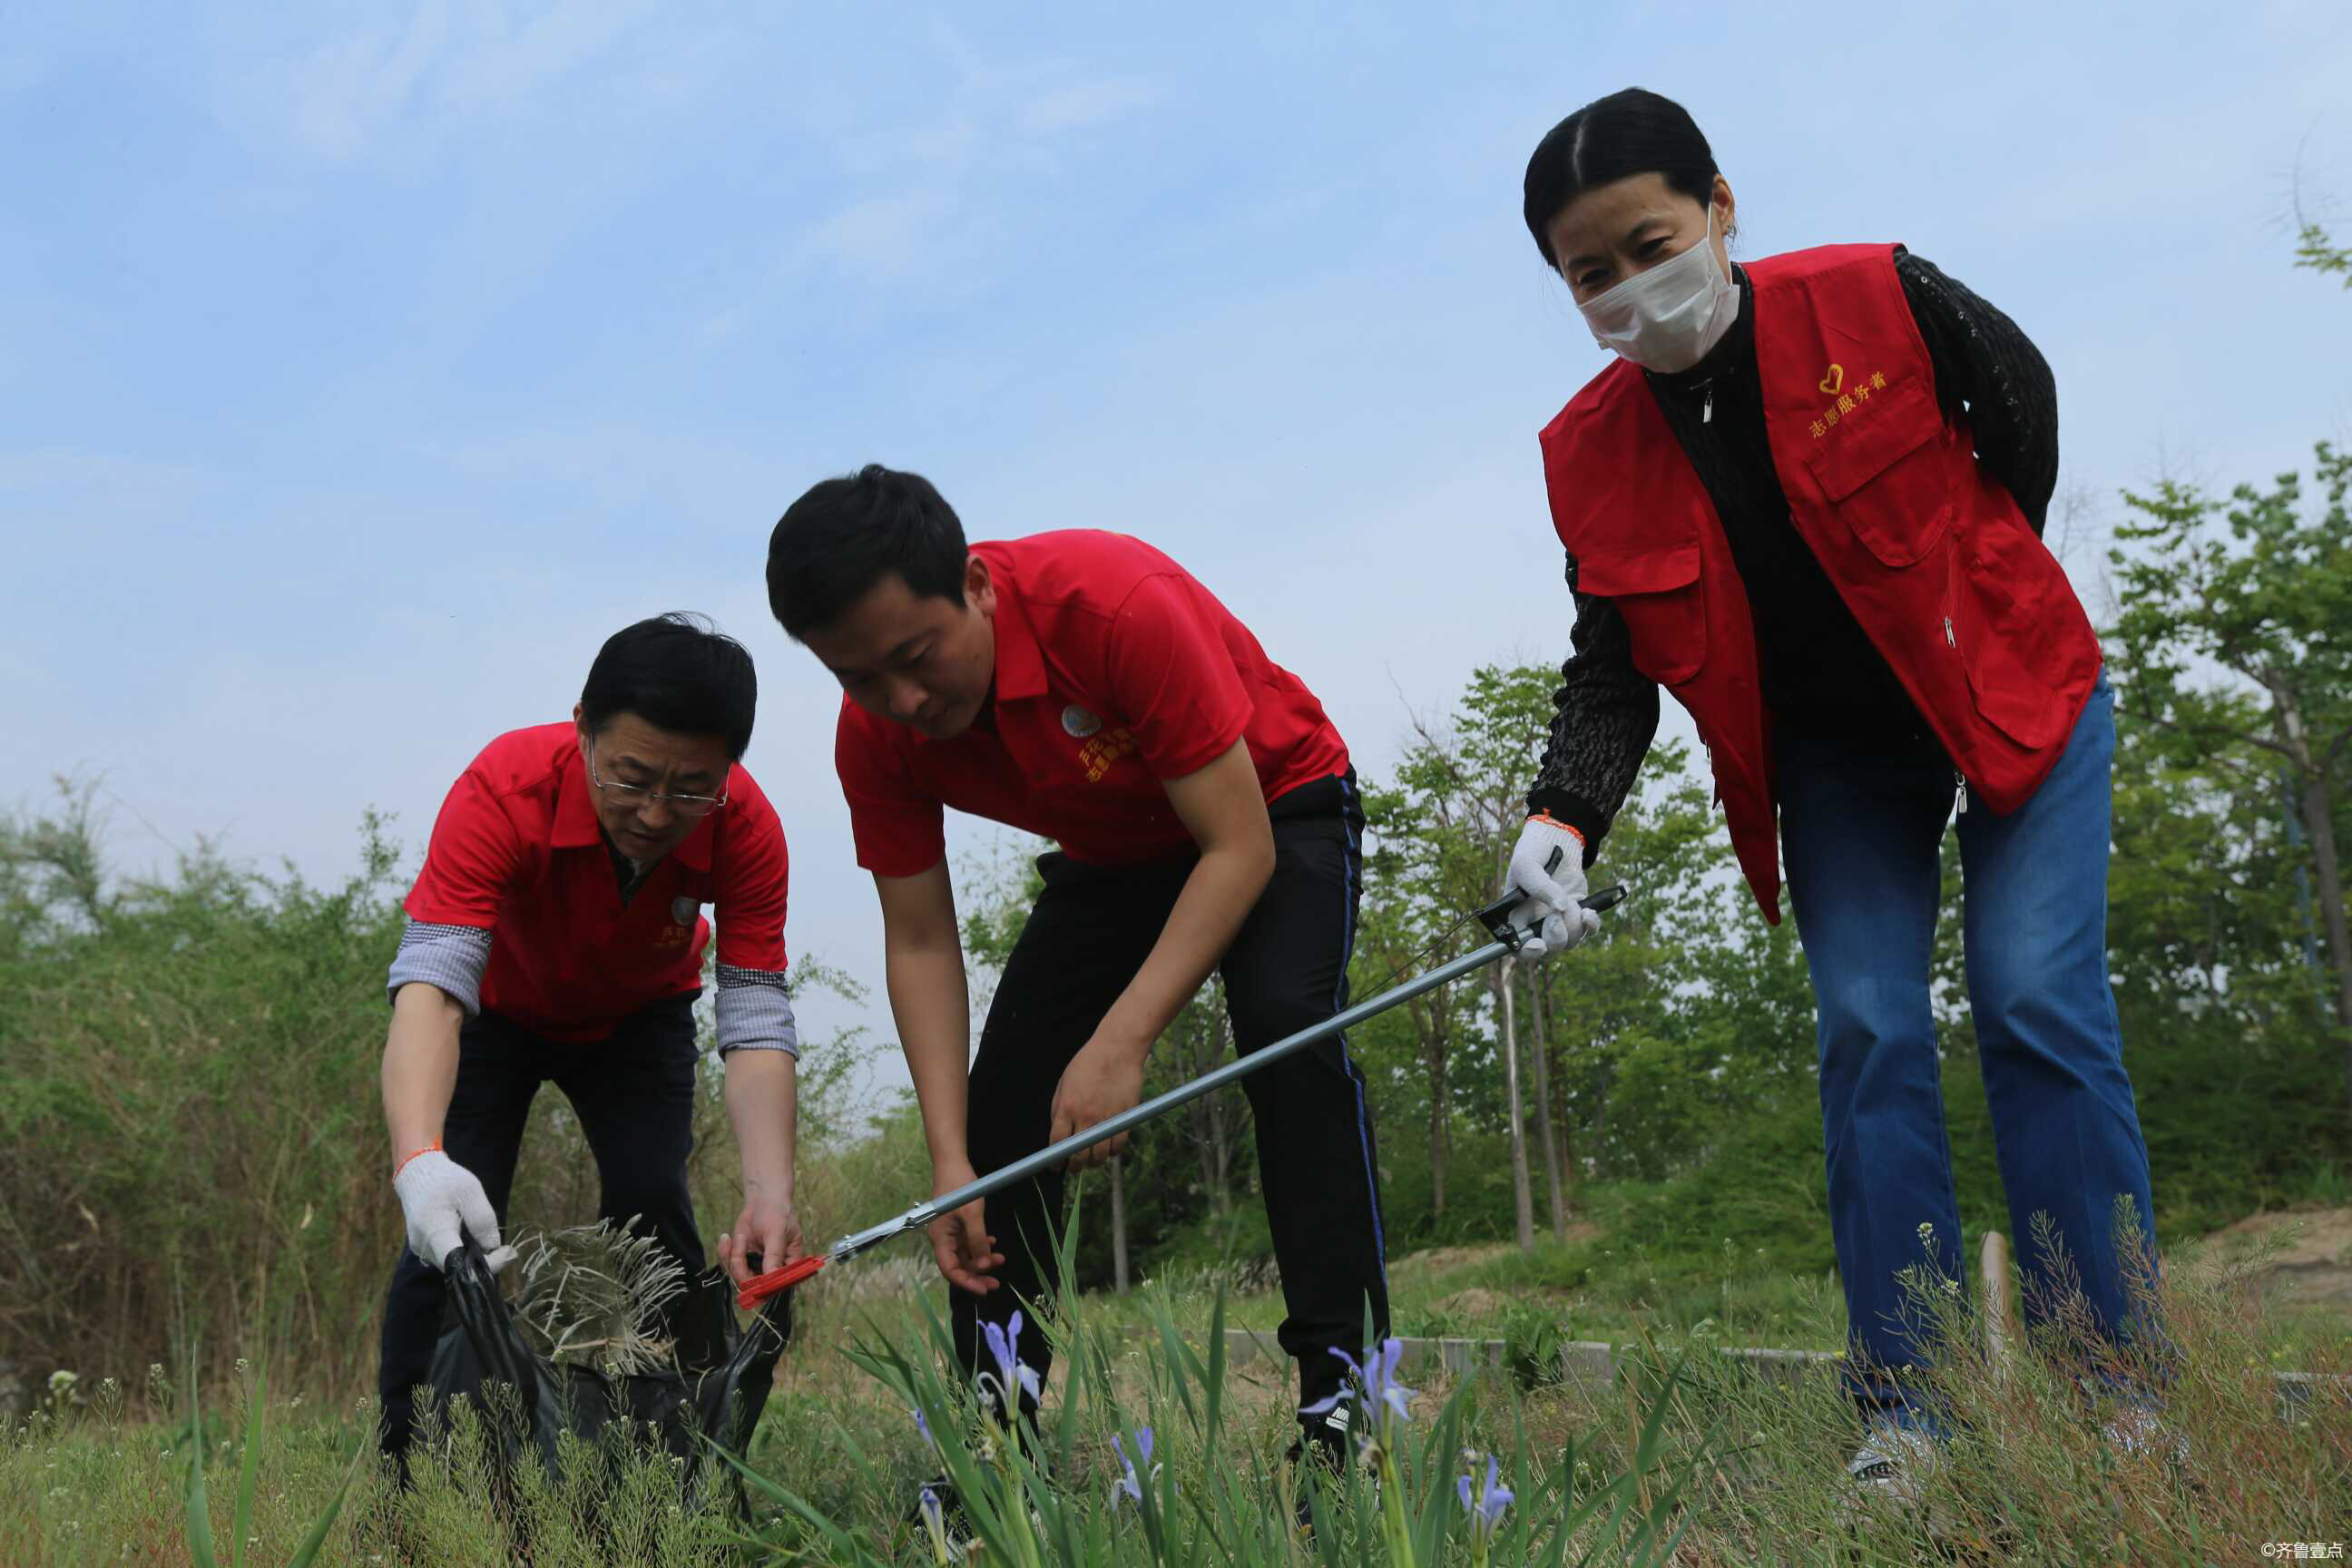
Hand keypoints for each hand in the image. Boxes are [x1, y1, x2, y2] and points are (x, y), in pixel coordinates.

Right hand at [392, 1149, 500, 1270]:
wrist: (418, 1173)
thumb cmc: (445, 1179)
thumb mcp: (470, 1191)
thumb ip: (482, 1220)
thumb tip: (493, 1247)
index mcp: (434, 1232)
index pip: (458, 1263)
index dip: (485, 1265)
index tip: (506, 1253)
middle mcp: (424, 1247)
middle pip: (458, 1267)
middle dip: (484, 1260)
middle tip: (505, 1248)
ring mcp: (422, 1250)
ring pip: (455, 1263)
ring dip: (474, 1254)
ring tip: (484, 1234)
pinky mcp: (425, 1248)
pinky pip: (449, 1255)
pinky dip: (464, 1249)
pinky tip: (469, 1232)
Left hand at [719, 1189, 804, 1285]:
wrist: (763, 1199)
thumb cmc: (777, 1212)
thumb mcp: (777, 1231)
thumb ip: (774, 1255)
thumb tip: (772, 1277)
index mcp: (789, 1265)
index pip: (777, 1286)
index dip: (763, 1287)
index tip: (750, 1277)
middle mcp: (772, 1270)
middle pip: (754, 1286)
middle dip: (741, 1268)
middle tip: (740, 1242)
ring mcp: (755, 1266)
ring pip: (738, 1277)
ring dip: (732, 1257)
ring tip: (737, 1235)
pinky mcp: (742, 1260)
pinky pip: (728, 1266)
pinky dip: (724, 1253)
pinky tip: (726, 1238)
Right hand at [925, 1160, 1005, 1293]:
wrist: (953, 1163)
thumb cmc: (960, 1186)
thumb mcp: (972, 1214)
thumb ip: (977, 1240)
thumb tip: (984, 1264)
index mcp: (940, 1238)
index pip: (950, 1269)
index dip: (966, 1282)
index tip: (984, 1289)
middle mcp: (943, 1238)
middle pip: (958, 1265)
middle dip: (977, 1275)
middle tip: (996, 1283)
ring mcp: (950, 1232)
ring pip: (966, 1255)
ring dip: (982, 1259)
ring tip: (1001, 1260)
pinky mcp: (957, 1224)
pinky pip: (969, 1242)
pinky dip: (981, 1245)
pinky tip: (994, 1244)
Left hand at [1050, 1033, 1146, 1171]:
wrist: (1118, 1049)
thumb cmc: (1088, 1062)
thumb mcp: (1064, 1082)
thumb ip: (1058, 1109)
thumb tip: (1057, 1134)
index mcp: (1067, 1107)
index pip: (1057, 1144)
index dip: (1055, 1160)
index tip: (1055, 1166)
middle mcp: (1086, 1116)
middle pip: (1077, 1155)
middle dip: (1073, 1166)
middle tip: (1073, 1167)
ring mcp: (1106, 1119)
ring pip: (1099, 1156)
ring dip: (1093, 1162)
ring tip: (1091, 1159)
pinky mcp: (1124, 1118)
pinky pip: (1118, 1147)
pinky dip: (1112, 1152)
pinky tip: (1107, 1148)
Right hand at [1506, 815, 1600, 958]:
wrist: (1557, 840)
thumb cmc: (1533, 853)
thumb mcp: (1527, 865)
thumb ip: (1539, 886)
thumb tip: (1560, 908)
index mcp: (1517, 917)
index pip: (1518, 947)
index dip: (1528, 952)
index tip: (1539, 945)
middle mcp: (1537, 924)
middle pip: (1548, 950)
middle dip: (1555, 937)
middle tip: (1557, 916)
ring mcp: (1559, 921)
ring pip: (1570, 942)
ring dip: (1573, 925)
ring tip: (1572, 902)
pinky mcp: (1578, 914)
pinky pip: (1588, 931)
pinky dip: (1591, 924)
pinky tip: (1588, 910)